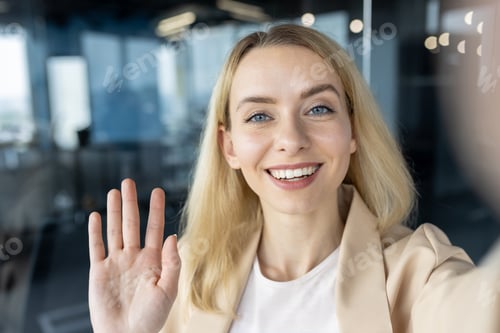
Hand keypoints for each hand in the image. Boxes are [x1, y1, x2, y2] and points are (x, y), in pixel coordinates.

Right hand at [88, 179, 180, 332]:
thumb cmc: (151, 317)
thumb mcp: (169, 289)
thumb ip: (172, 262)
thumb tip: (173, 236)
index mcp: (153, 260)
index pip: (155, 228)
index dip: (156, 210)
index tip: (158, 191)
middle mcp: (134, 257)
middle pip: (132, 223)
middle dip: (131, 203)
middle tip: (129, 181)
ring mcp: (116, 263)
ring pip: (114, 231)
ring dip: (113, 211)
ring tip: (114, 192)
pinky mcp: (99, 272)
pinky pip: (96, 247)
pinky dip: (95, 232)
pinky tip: (96, 216)